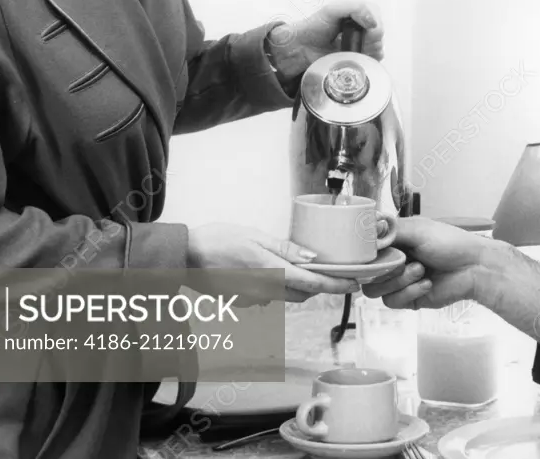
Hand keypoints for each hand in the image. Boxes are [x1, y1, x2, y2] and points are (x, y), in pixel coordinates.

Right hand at [187, 223, 360, 303]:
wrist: (183, 258)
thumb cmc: (218, 241)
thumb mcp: (255, 237)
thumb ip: (285, 249)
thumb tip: (314, 258)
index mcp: (272, 273)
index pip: (315, 284)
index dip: (338, 285)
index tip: (355, 284)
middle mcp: (266, 292)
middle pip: (304, 293)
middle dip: (320, 284)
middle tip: (331, 269)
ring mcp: (254, 300)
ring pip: (287, 295)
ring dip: (299, 285)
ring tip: (301, 266)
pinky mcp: (244, 302)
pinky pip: (269, 296)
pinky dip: (276, 286)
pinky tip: (267, 269)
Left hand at [266, 1, 384, 82]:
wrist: (302, 47)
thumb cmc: (315, 26)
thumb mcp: (332, 10)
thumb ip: (355, 8)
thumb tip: (373, 22)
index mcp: (359, 13)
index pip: (377, 16)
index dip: (373, 23)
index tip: (363, 28)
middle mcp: (363, 28)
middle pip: (379, 33)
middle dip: (368, 38)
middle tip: (351, 39)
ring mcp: (361, 45)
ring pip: (378, 48)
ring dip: (366, 50)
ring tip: (349, 49)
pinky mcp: (358, 60)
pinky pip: (372, 62)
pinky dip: (365, 60)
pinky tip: (353, 57)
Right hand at [361, 217, 491, 309]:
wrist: (473, 267)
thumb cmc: (448, 242)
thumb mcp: (418, 229)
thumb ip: (390, 230)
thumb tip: (365, 229)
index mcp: (392, 242)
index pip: (364, 251)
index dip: (364, 254)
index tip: (372, 253)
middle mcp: (392, 262)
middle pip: (366, 273)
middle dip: (385, 268)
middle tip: (404, 262)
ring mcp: (398, 282)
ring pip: (375, 290)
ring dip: (399, 280)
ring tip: (421, 271)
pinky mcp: (407, 299)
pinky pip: (392, 301)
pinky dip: (410, 292)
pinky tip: (427, 284)